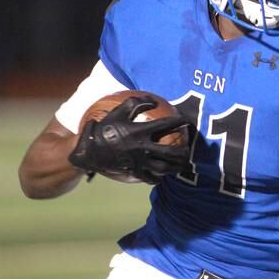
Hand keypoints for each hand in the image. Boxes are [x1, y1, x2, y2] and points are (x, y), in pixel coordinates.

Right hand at [69, 96, 191, 183]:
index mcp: (138, 132)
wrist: (88, 151)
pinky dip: (159, 178)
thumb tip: (153, 100)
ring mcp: (137, 162)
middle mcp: (141, 148)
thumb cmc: (104, 128)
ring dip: (176, 167)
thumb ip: (135, 102)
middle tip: (190, 149)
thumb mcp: (117, 112)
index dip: (178, 122)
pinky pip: (150, 177)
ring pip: (163, 167)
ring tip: (184, 166)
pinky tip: (164, 176)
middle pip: (169, 152)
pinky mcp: (133, 172)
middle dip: (182, 151)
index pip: (164, 125)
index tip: (187, 121)